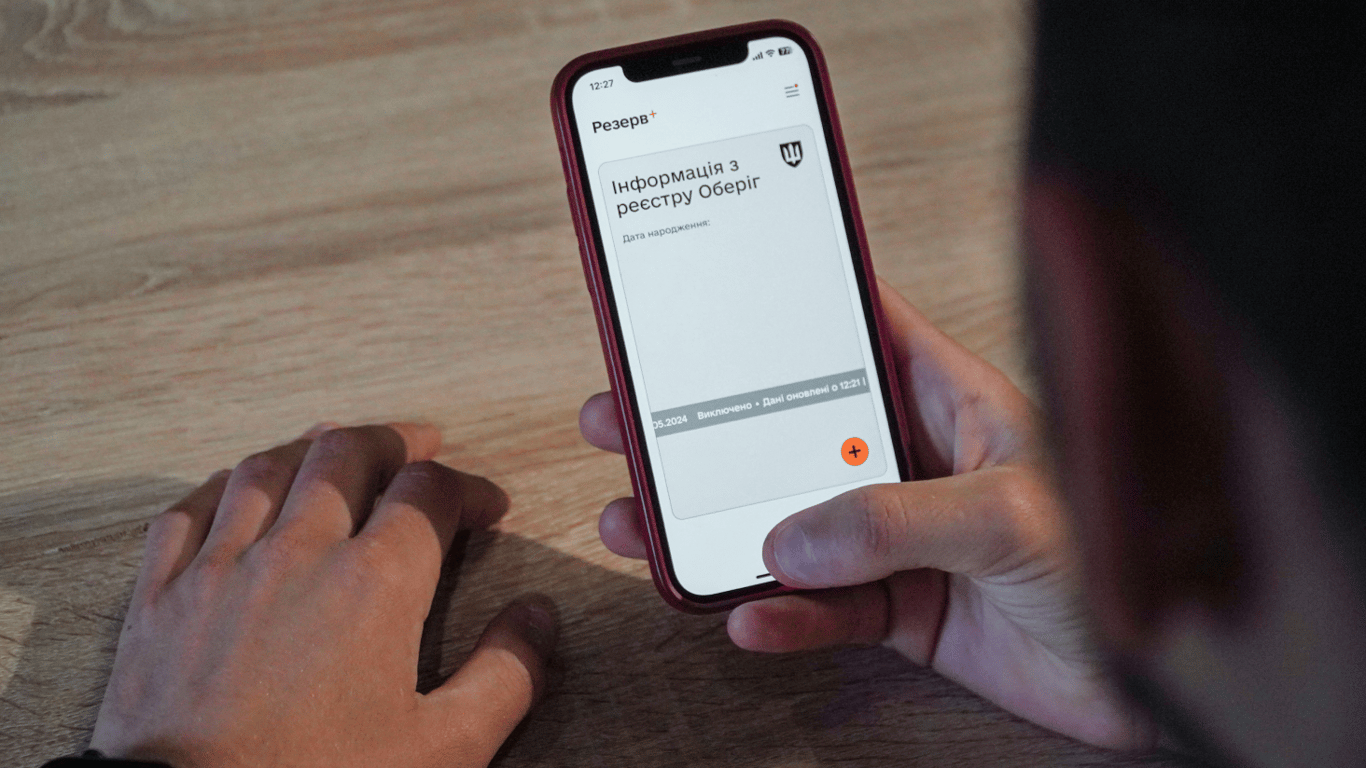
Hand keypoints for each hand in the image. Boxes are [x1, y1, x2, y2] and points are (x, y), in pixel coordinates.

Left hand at [90, 424, 556, 767]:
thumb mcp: (444, 750)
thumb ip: (504, 676)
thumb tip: (537, 618)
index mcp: (374, 582)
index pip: (430, 492)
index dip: (469, 487)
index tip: (486, 506)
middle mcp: (297, 553)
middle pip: (347, 453)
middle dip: (393, 441)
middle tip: (419, 447)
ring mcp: (220, 568)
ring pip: (266, 468)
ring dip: (311, 448)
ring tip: (336, 444)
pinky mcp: (160, 598)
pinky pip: (186, 511)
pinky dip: (221, 487)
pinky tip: (236, 488)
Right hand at [579, 281, 1153, 749]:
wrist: (1157, 679)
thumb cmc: (1120, 560)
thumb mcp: (1011, 515)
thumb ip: (898, 519)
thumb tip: (797, 536)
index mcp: (953, 399)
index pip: (858, 330)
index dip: (789, 307)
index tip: (711, 291)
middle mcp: (915, 459)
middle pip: (793, 430)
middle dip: (710, 426)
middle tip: (633, 414)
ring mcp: (900, 534)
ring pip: (789, 521)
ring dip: (719, 524)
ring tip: (647, 521)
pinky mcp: (898, 606)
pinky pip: (820, 606)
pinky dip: (782, 614)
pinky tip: (748, 613)